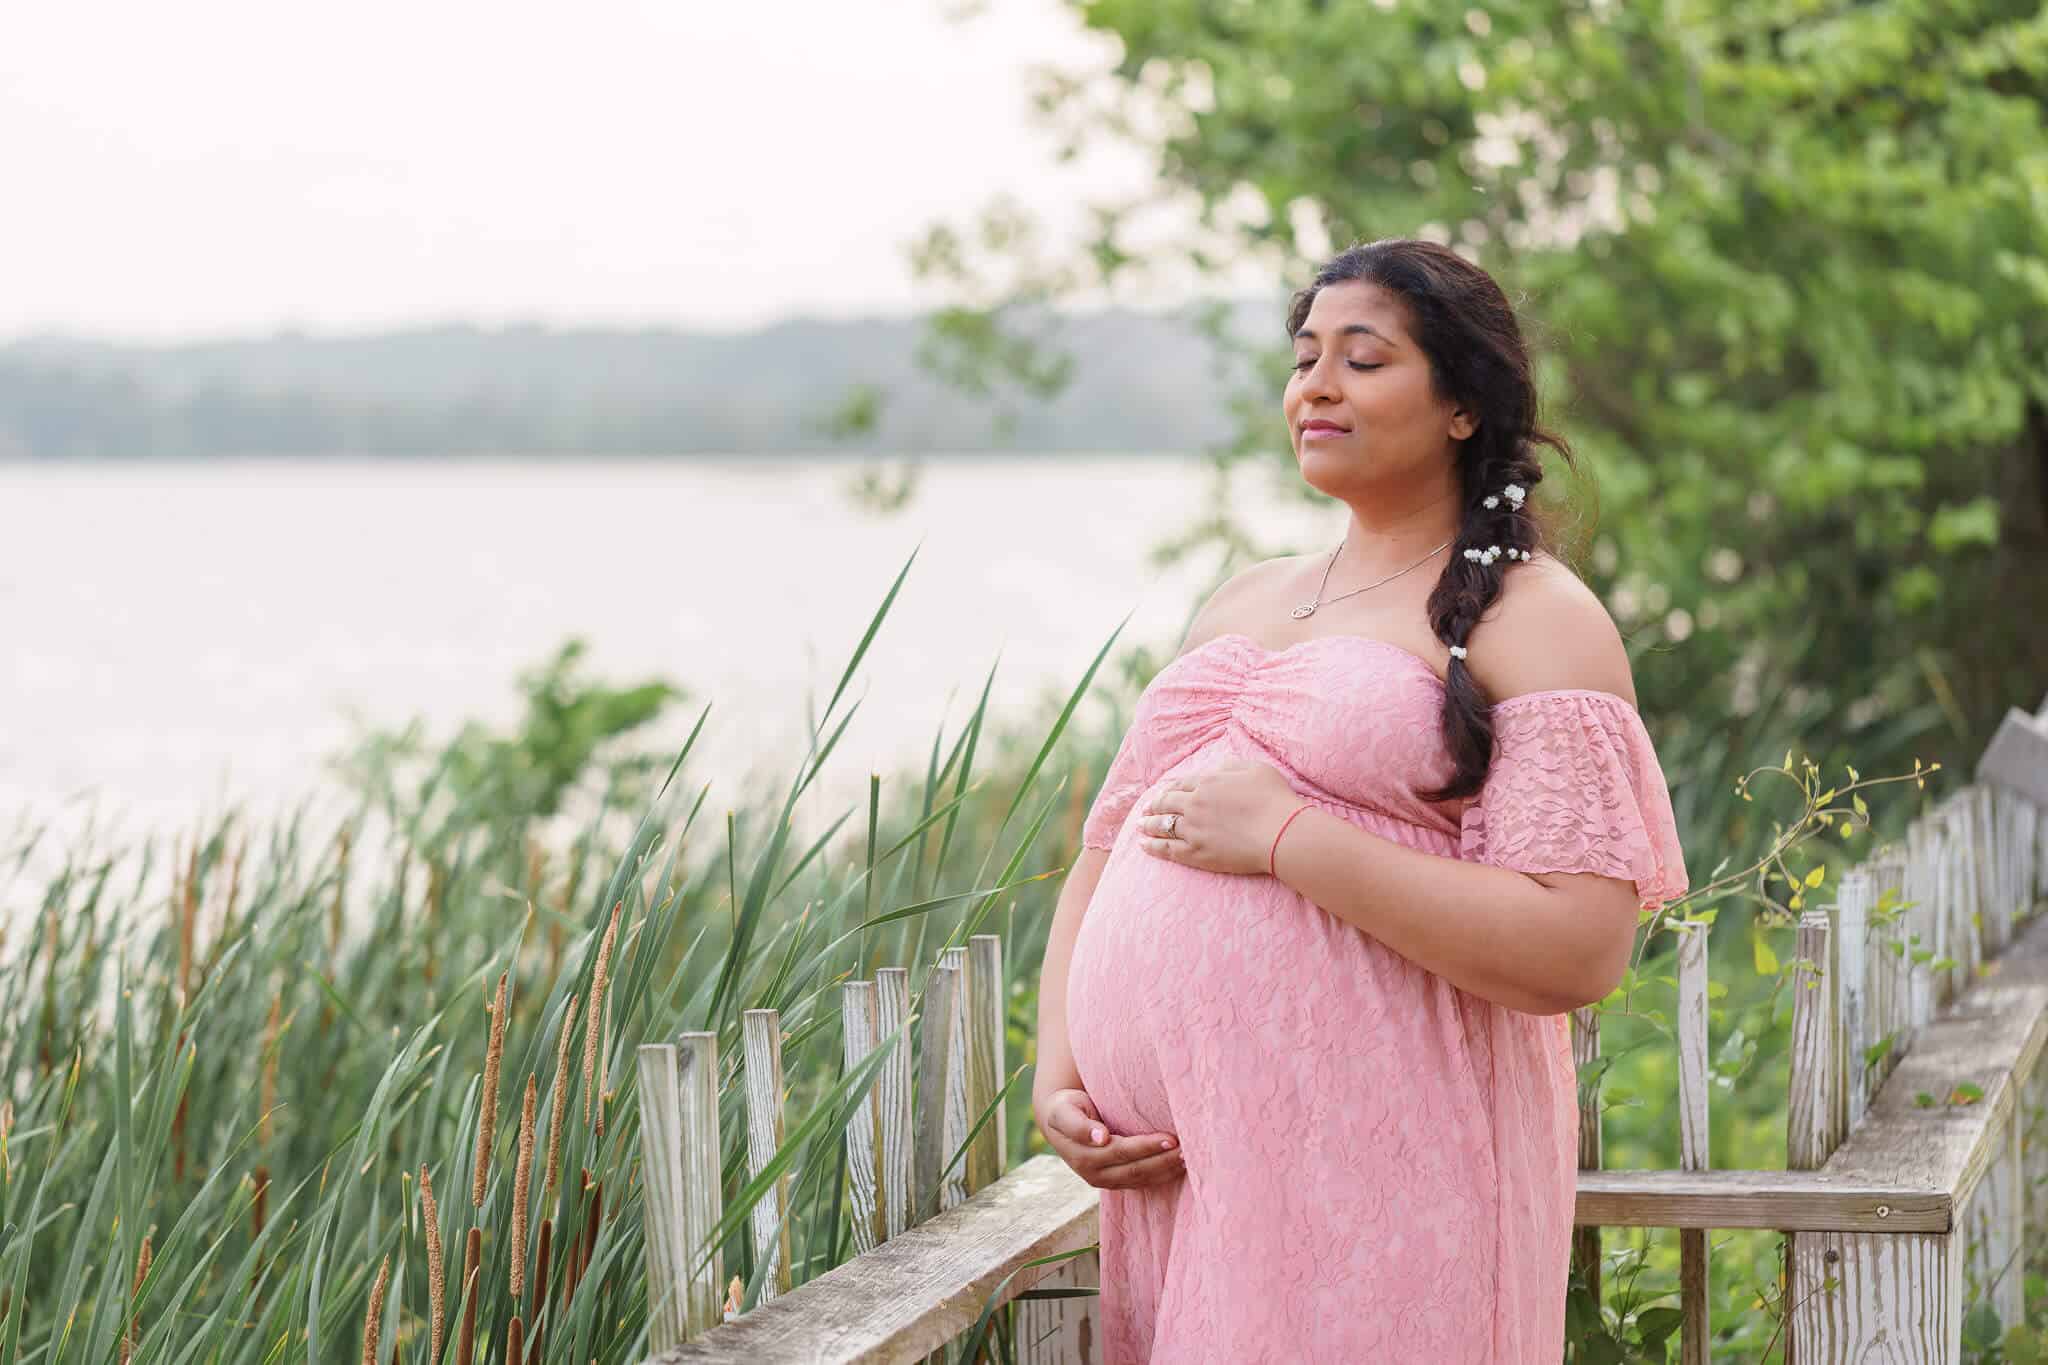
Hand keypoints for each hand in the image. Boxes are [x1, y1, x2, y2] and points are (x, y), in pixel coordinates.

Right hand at [1034, 1087, 1184, 1190]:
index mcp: (1083, 1156)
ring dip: (1166, 1170)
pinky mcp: (1115, 1182)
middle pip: (1135, 1170)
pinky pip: (1142, 1182)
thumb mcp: (1064, 1113)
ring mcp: (1106, 1181)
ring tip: (1190, 1157)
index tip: (1170, 1138)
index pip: (1121, 1152)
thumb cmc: (1065, 1109)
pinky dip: (1162, 1175)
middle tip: (1189, 1148)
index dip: (1145, 1147)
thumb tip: (1100, 1138)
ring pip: (1141, 1180)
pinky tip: (1179, 1166)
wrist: (1058, 1123)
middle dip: (1163, 1160)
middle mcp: (1094, 1174)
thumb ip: (1079, 1126)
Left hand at [1136, 758, 1303, 875]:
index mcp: (1207, 782)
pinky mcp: (1196, 853)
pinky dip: (1152, 846)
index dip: (1170, 789)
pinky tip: (1143, 845)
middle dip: (1154, 805)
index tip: (1163, 793)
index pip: (1181, 785)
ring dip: (1148, 824)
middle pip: (1166, 803)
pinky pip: (1167, 849)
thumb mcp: (1255, 769)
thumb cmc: (1274, 799)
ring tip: (1140, 826)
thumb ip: (1231, 766)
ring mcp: (1193, 830)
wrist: (1280, 833)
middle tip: (1146, 809)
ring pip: (1162, 825)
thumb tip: (1217, 767)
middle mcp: (1194, 804)